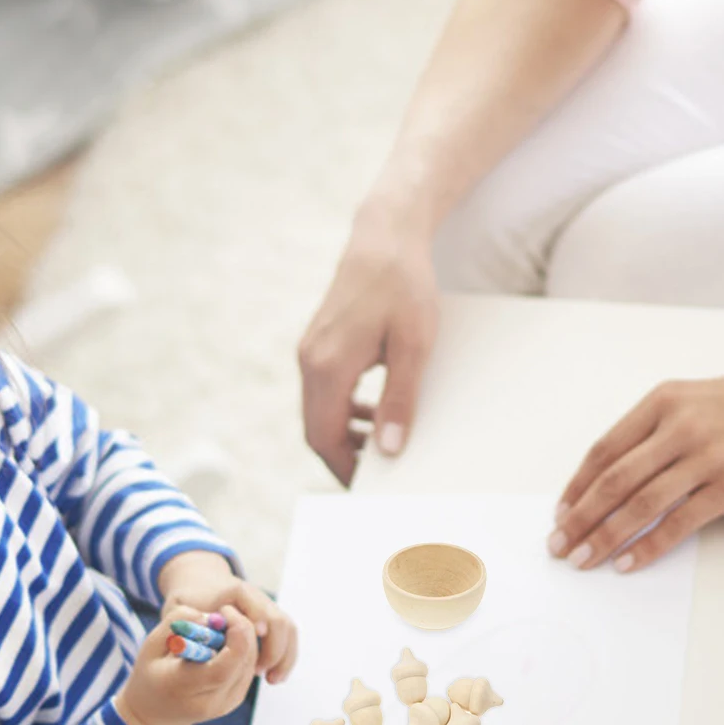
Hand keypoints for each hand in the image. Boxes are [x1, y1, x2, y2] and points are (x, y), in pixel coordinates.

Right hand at [117, 601, 260, 724]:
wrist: (156, 714)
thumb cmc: (151, 674)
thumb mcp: (151, 645)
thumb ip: (176, 623)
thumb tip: (210, 616)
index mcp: (183, 688)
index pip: (222, 668)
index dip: (235, 636)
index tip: (225, 612)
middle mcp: (210, 702)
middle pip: (243, 661)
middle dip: (241, 628)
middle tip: (224, 611)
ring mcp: (226, 703)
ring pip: (250, 661)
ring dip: (243, 637)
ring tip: (219, 628)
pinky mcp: (236, 699)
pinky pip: (249, 666)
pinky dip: (243, 648)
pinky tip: (224, 641)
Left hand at [157, 551, 298, 683]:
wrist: (201, 586)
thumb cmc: (188, 601)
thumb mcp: (180, 608)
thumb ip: (185, 621)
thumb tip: (204, 639)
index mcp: (234, 591)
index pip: (254, 604)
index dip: (256, 622)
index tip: (255, 641)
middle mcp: (256, 597)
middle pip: (277, 619)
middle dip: (273, 649)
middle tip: (259, 672)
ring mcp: (266, 608)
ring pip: (288, 630)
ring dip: (283, 656)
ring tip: (271, 680)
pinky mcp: (271, 621)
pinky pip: (288, 637)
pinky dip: (285, 657)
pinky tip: (274, 677)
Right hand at [299, 210, 440, 484]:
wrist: (385, 235)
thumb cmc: (403, 286)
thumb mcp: (413, 346)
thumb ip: (400, 399)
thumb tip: (391, 449)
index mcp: (327, 366)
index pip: (323, 438)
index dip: (343, 469)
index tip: (370, 489)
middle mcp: (310, 360)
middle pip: (316, 429)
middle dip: (345, 456)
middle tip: (381, 474)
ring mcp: (311, 350)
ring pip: (319, 410)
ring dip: (346, 432)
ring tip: (385, 444)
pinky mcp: (319, 341)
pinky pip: (325, 390)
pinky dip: (345, 409)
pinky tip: (375, 410)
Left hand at [549, 371, 723, 571]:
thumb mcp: (698, 398)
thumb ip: (657, 427)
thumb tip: (615, 470)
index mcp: (664, 400)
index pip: (605, 450)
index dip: (577, 485)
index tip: (561, 512)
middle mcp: (679, 426)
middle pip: (614, 480)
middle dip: (580, 517)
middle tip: (558, 545)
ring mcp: (706, 457)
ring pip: (640, 504)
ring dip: (606, 537)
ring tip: (583, 559)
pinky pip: (679, 523)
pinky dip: (649, 547)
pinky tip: (628, 563)